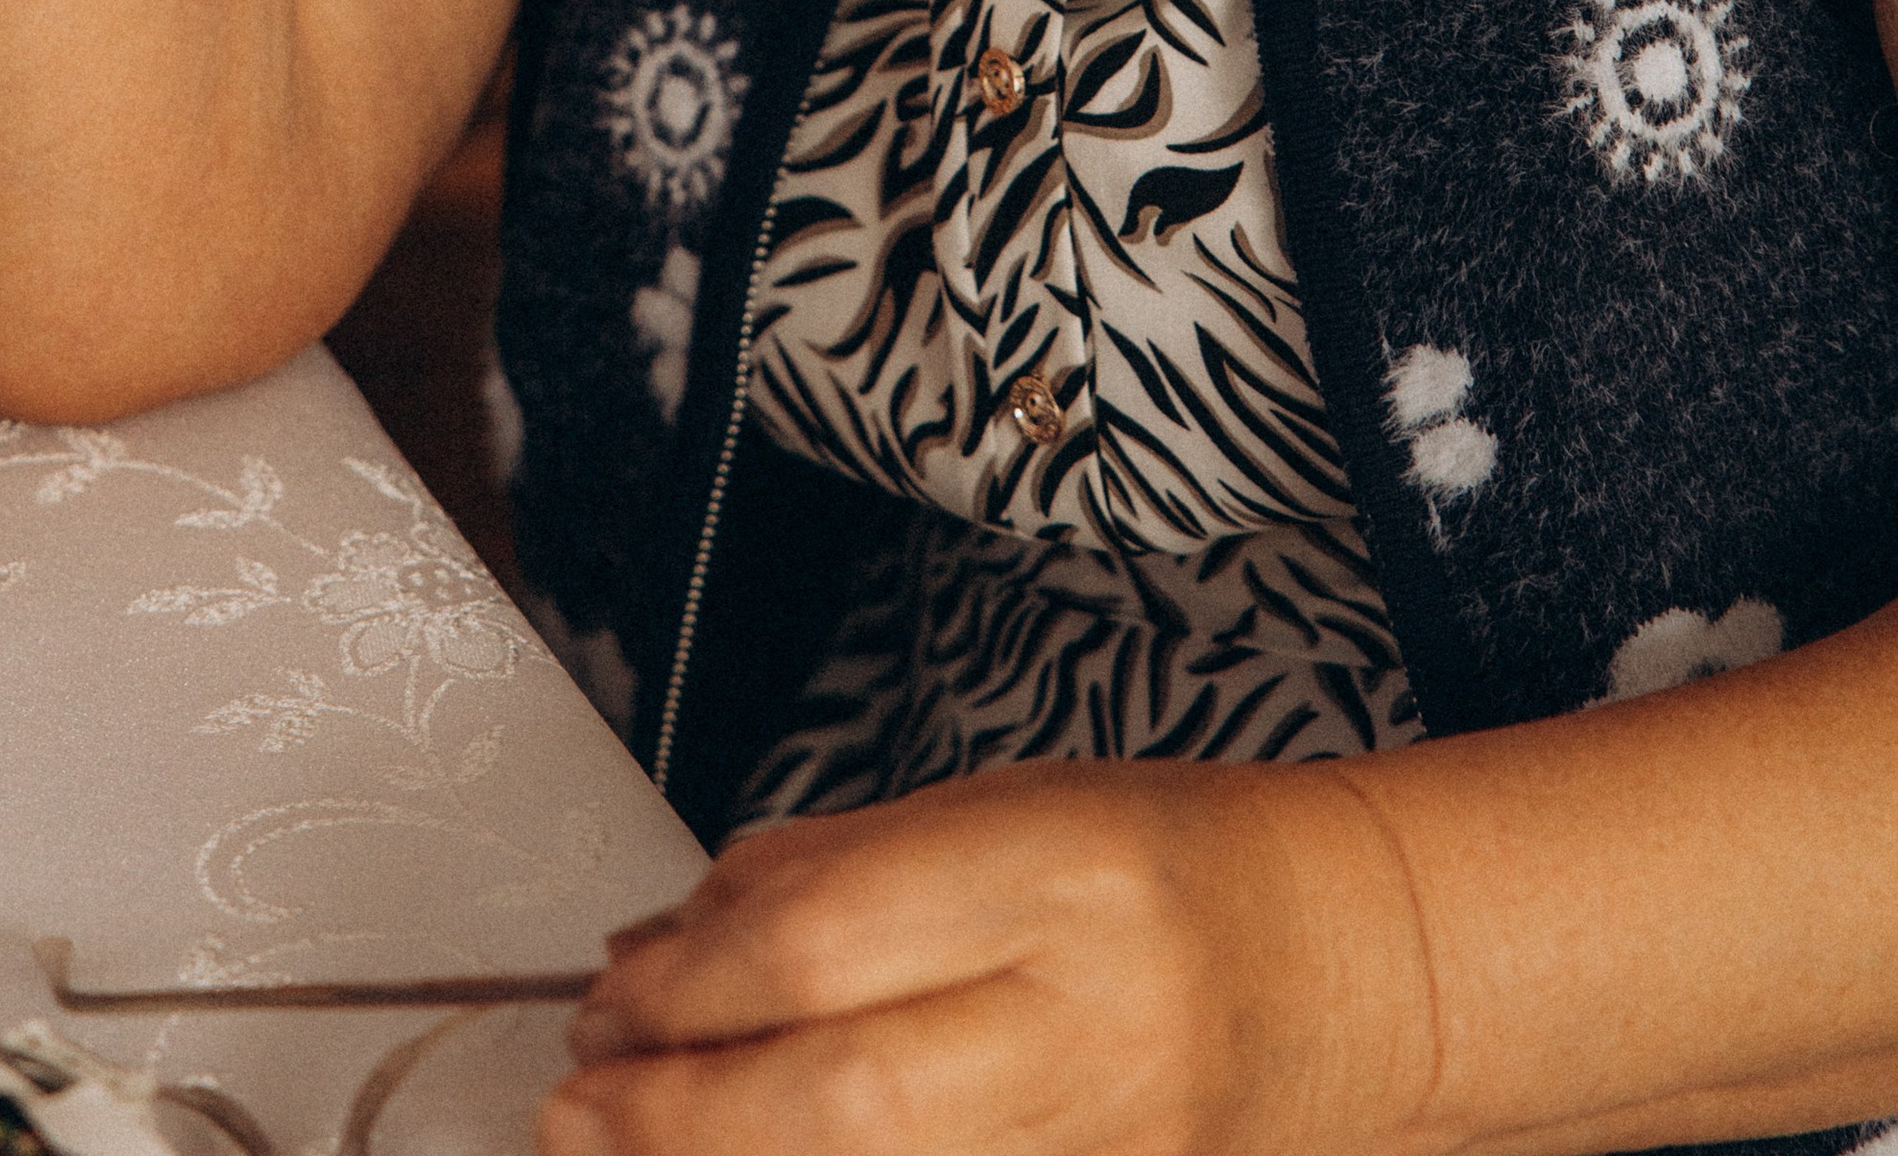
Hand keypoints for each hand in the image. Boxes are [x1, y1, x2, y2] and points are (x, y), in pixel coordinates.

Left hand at [540, 760, 1438, 1155]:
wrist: (1348, 973)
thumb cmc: (1169, 866)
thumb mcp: (1002, 807)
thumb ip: (833, 873)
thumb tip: (666, 949)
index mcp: (1059, 878)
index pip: (825, 944)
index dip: (689, 983)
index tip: (614, 994)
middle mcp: (1086, 1030)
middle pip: (838, 1107)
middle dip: (678, 1118)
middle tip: (580, 1106)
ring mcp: (1105, 1155)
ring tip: (628, 1150)